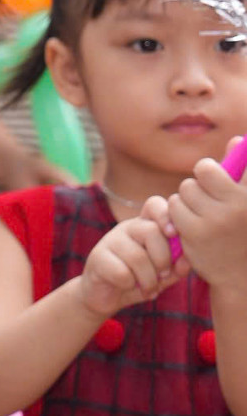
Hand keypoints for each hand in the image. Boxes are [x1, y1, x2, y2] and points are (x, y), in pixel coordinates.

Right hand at [77, 206, 185, 315]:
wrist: (106, 297)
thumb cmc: (139, 281)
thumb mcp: (163, 274)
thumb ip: (177, 266)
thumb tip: (186, 260)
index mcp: (145, 226)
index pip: (154, 204)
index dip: (165, 215)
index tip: (173, 234)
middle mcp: (127, 229)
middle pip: (151, 231)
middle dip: (163, 259)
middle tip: (163, 275)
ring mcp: (110, 241)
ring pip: (137, 256)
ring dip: (148, 279)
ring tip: (149, 289)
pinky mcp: (97, 258)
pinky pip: (122, 272)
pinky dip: (130, 284)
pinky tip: (128, 287)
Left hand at [167, 146, 246, 286]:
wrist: (239, 275)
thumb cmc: (244, 231)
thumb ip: (243, 171)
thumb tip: (235, 139)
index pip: (216, 167)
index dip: (209, 172)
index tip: (213, 182)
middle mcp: (235, 207)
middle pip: (199, 175)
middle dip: (200, 185)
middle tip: (206, 199)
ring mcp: (214, 221)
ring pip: (184, 191)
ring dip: (188, 199)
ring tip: (200, 213)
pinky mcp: (194, 234)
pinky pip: (174, 208)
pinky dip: (178, 214)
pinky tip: (190, 225)